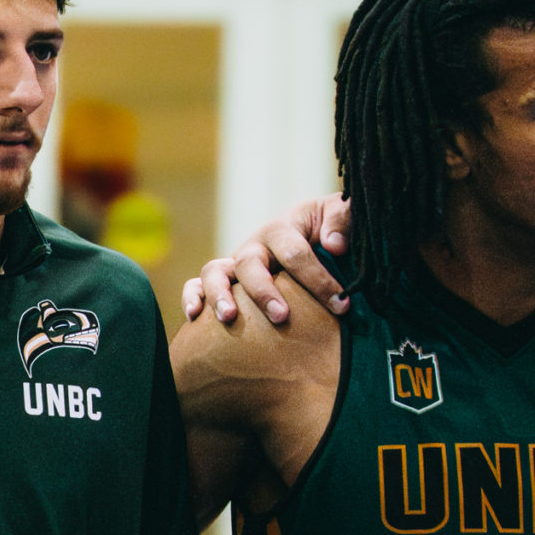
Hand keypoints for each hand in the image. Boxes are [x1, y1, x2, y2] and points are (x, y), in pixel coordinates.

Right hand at [179, 196, 354, 325]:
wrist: (316, 239)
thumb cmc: (332, 232)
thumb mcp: (343, 216)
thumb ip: (342, 220)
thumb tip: (333, 245)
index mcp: (284, 228)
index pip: (295, 252)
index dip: (318, 279)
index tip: (340, 304)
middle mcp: (255, 245)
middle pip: (249, 263)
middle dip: (263, 291)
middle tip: (281, 316)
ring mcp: (235, 264)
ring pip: (214, 272)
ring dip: (219, 295)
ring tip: (228, 318)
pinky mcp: (224, 282)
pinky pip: (196, 285)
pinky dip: (191, 297)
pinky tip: (194, 318)